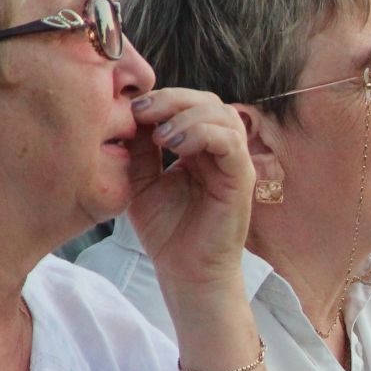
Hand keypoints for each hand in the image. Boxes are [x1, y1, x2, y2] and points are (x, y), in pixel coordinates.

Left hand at [126, 89, 254, 290]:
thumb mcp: (141, 181)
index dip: (161, 99)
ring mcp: (234, 163)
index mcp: (198, 148)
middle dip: (172, 99)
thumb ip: (139, 148)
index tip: (131, 109)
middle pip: (207, 101)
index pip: (188, 104)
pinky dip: (202, 134)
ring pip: (222, 115)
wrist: (185, 272)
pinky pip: (230, 142)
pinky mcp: (242, 178)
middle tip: (142, 112)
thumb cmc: (166, 231)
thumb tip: (128, 113)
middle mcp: (220, 151)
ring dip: (187, 116)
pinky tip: (175, 146)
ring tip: (160, 136)